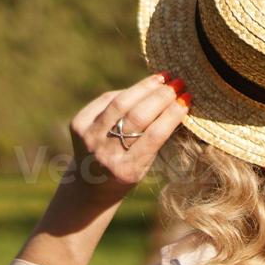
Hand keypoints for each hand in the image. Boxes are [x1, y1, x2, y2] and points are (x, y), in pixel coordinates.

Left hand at [67, 71, 190, 202]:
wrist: (90, 185)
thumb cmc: (127, 172)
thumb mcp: (144, 165)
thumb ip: (155, 137)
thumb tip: (175, 100)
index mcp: (127, 170)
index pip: (155, 135)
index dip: (172, 114)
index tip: (186, 99)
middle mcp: (106, 154)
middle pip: (137, 116)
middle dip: (160, 97)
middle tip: (177, 84)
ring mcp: (89, 138)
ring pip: (120, 103)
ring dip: (145, 87)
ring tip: (162, 78)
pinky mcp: (78, 124)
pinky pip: (106, 100)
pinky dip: (126, 92)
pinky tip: (141, 88)